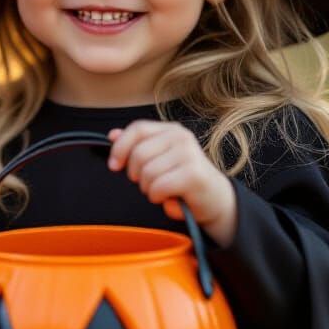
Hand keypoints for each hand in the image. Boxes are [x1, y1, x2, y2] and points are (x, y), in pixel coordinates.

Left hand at [108, 120, 237, 246]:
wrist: (216, 200)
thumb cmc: (184, 179)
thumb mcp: (160, 158)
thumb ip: (137, 145)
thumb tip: (112, 135)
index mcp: (171, 129)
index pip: (137, 128)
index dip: (120, 148)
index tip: (114, 165)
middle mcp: (181, 137)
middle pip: (138, 153)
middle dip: (136, 175)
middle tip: (147, 183)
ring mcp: (189, 154)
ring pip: (147, 173)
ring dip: (148, 189)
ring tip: (161, 191)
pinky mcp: (193, 174)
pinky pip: (158, 187)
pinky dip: (158, 197)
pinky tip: (168, 198)